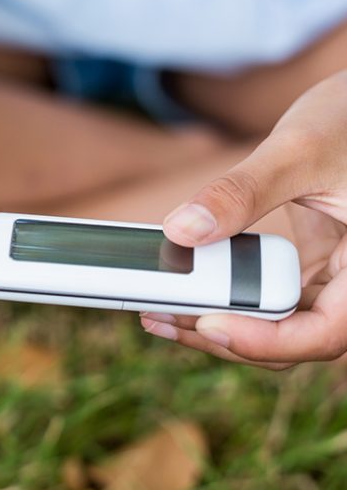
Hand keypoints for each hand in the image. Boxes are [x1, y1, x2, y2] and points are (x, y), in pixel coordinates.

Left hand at [141, 73, 346, 367]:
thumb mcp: (297, 149)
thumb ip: (241, 191)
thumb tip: (182, 230)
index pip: (328, 332)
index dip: (268, 340)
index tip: (210, 324)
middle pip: (294, 336)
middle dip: (226, 336)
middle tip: (161, 318)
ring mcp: (334, 276)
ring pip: (279, 321)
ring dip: (221, 319)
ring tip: (159, 310)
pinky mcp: (310, 263)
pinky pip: (269, 293)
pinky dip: (229, 294)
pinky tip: (183, 286)